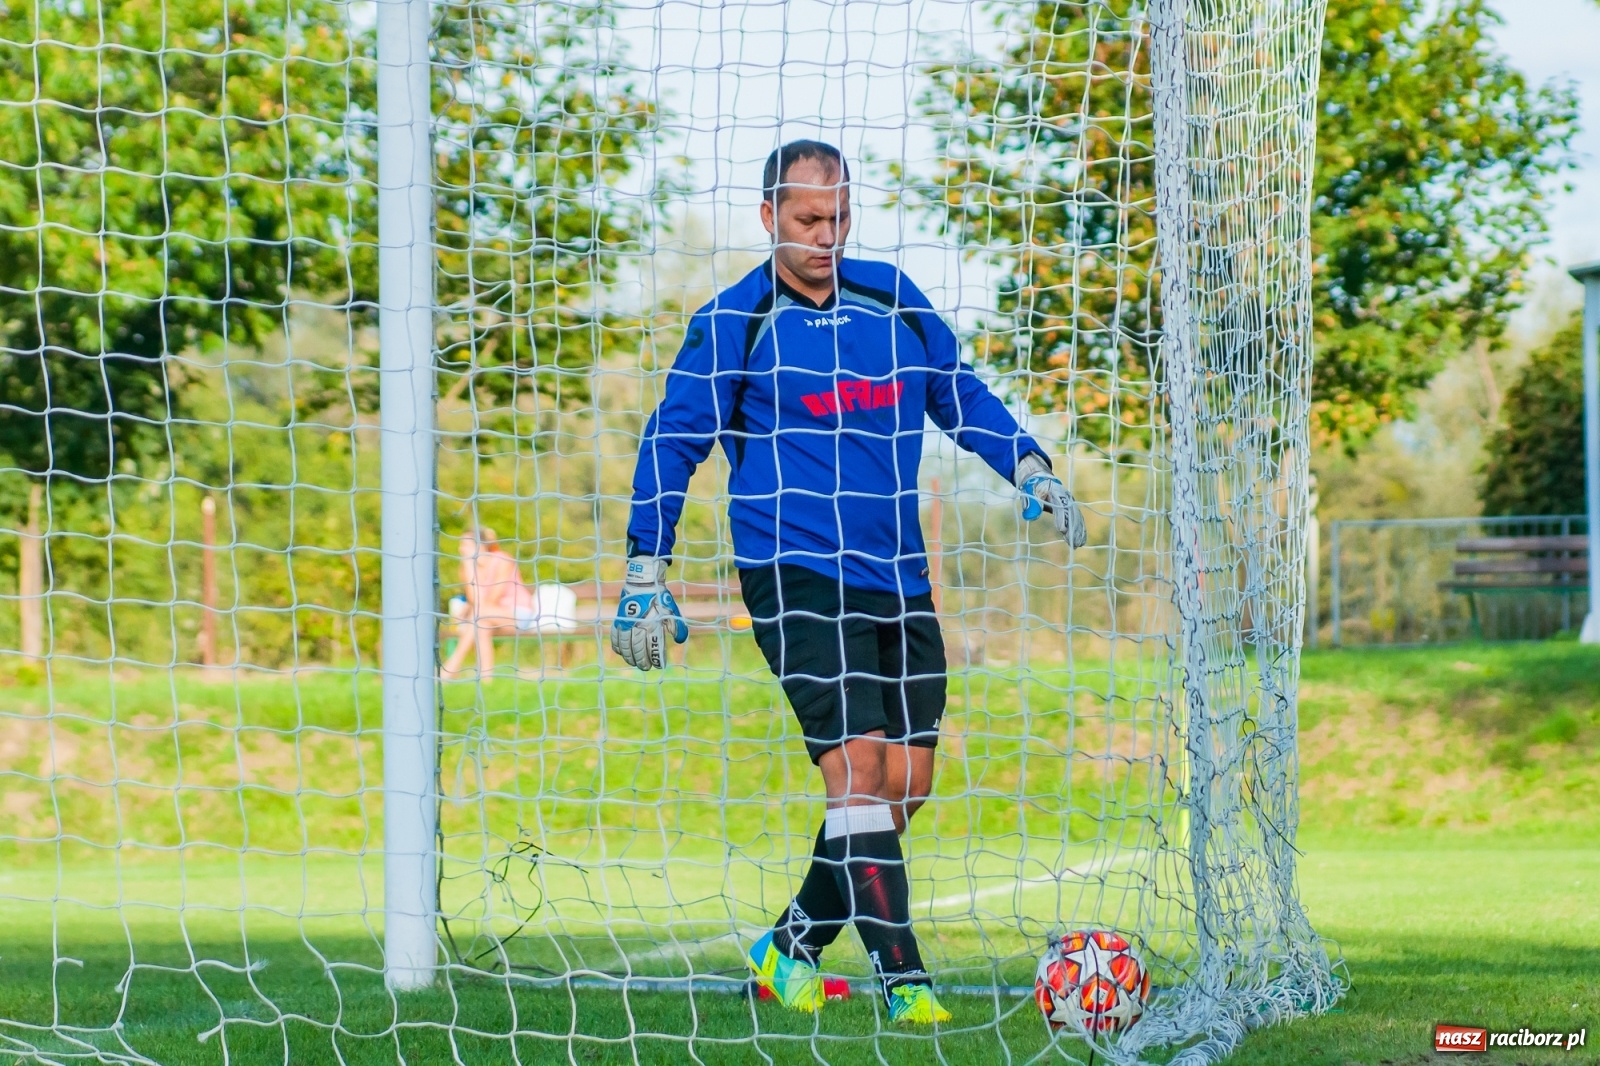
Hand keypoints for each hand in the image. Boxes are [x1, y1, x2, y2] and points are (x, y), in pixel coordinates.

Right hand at [609, 555, 688, 669]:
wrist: (643, 584)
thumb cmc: (660, 599)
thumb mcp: (672, 611)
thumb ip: (678, 627)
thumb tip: (679, 641)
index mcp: (653, 625)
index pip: (653, 647)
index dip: (656, 659)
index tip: (659, 665)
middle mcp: (638, 626)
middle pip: (638, 650)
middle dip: (642, 661)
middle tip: (646, 667)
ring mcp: (627, 624)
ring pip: (625, 647)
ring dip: (630, 657)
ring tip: (634, 663)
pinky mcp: (619, 621)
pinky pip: (615, 638)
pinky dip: (618, 647)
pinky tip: (622, 653)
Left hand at [1014, 453, 1086, 547]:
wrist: (1041, 481)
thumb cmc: (1033, 488)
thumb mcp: (1028, 493)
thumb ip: (1030, 504)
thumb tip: (1030, 517)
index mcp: (1056, 491)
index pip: (1061, 506)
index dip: (1063, 518)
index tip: (1062, 530)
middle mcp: (1066, 497)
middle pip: (1072, 513)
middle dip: (1073, 528)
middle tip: (1073, 542)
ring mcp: (1070, 503)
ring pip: (1077, 517)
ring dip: (1078, 531)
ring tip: (1078, 544)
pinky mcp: (1071, 508)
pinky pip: (1078, 519)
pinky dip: (1080, 530)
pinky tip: (1081, 541)